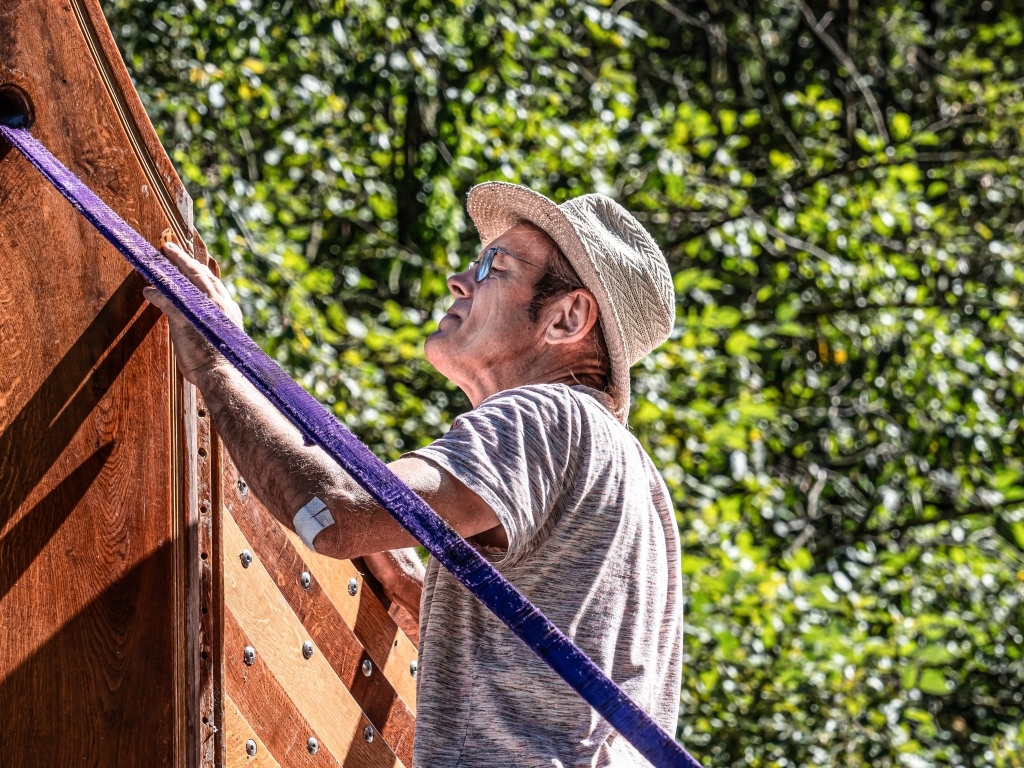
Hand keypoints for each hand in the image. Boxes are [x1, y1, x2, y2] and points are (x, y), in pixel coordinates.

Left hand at [143, 242, 243, 384]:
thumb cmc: (224, 365)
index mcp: (228, 309)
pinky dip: (156, 294)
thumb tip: (202, 326)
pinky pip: (166, 299)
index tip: (191, 262)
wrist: (224, 375)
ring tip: (157, 258)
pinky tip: (148, 291)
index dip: (200, 270)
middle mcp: (218, 304)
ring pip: (184, 280)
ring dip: (169, 267)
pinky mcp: (185, 318)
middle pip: (198, 273)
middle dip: (183, 259)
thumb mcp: (222, 340)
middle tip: (170, 248)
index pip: (213, 282)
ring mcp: (202, 309)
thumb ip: (212, 327)